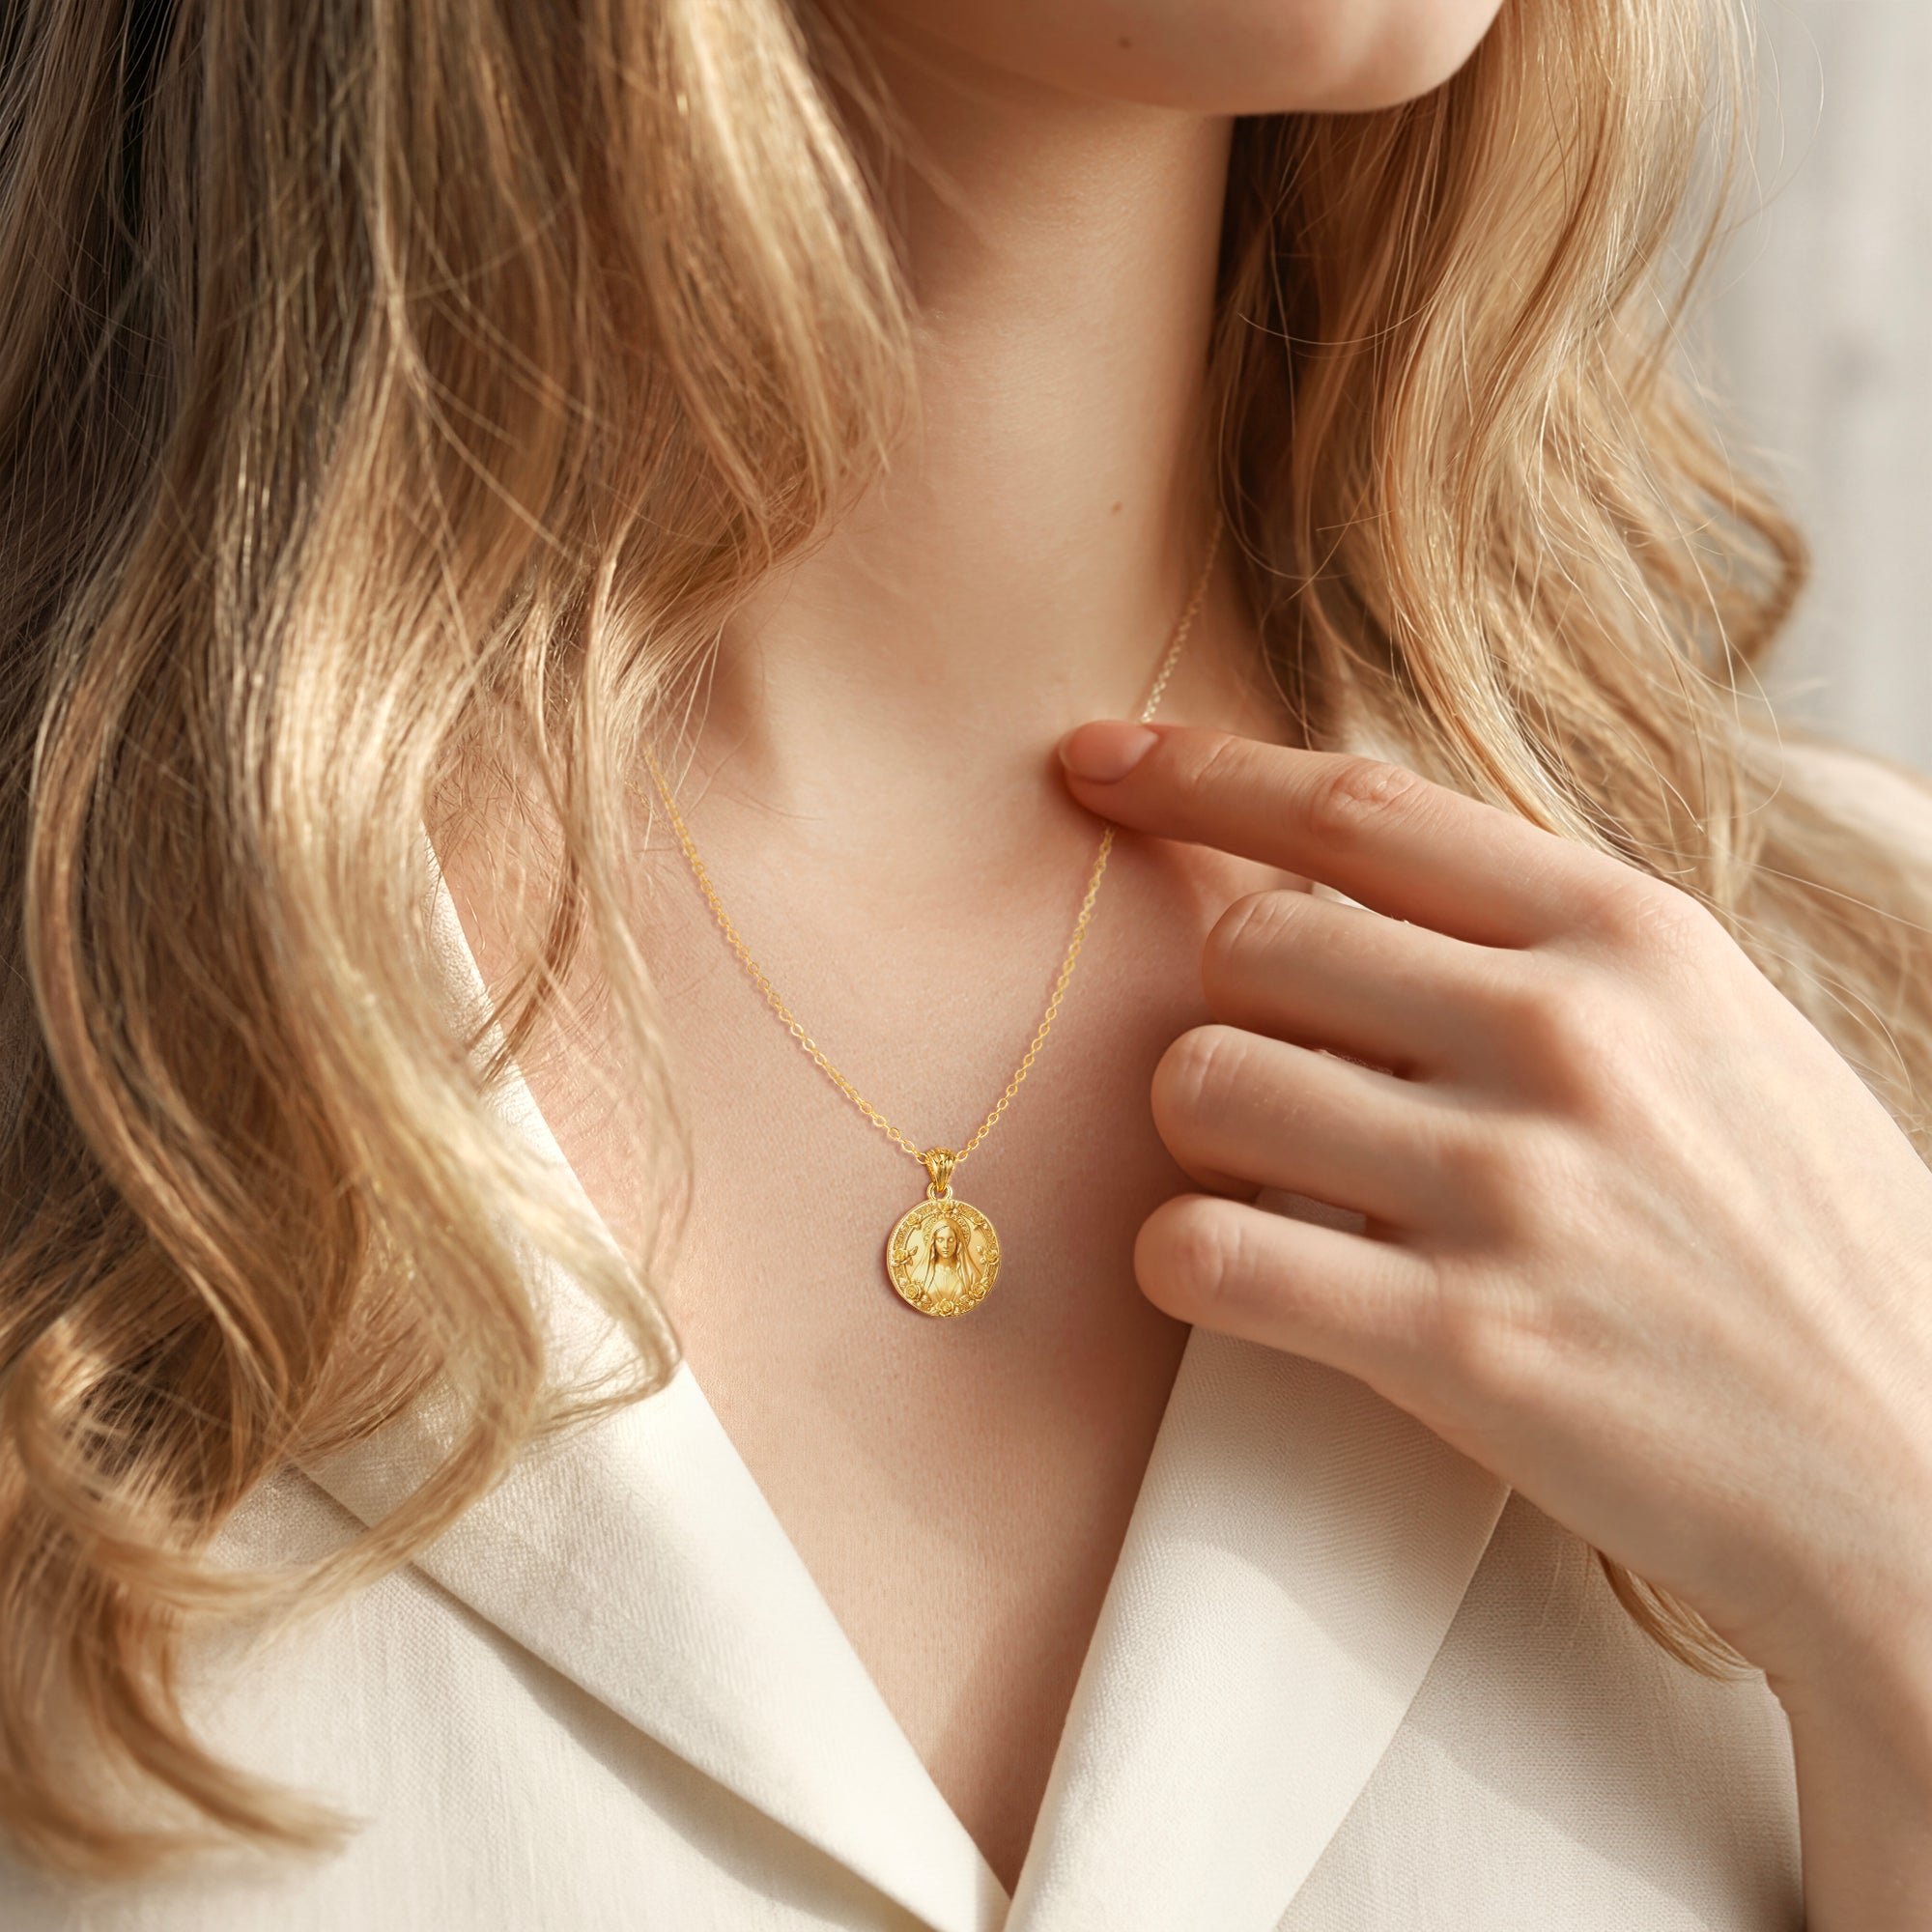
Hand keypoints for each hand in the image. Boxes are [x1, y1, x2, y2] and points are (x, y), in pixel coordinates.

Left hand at [1058, 719, 1931, 1702]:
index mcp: (1628, 936)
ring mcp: (1511, 1190)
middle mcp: (1562, 1036)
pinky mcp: (1462, 1347)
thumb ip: (1543, 943)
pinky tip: (1236, 1274)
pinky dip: (1182, 1259)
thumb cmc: (1806, 1244)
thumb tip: (1340, 874)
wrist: (1917, 1475)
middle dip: (1225, 1007)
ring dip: (1198, 1135)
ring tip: (1273, 1186)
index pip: (1355, 807)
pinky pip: (1206, 1253)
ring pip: (1202, 1083)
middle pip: (1249, 944)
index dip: (1197, 772)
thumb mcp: (1717, 1031)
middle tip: (1278, 1082)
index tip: (1094, 760)